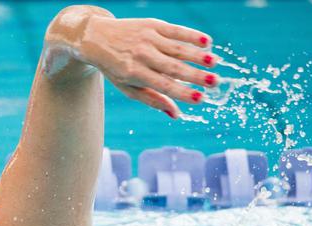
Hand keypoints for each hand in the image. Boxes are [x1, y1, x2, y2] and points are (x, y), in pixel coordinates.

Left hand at [81, 16, 217, 118]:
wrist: (95, 37)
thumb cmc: (115, 67)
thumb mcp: (128, 88)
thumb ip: (153, 100)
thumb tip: (177, 114)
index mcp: (134, 73)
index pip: (163, 85)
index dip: (182, 93)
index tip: (200, 99)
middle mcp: (141, 55)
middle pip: (173, 67)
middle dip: (196, 75)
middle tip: (215, 83)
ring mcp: (147, 38)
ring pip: (177, 48)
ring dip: (198, 55)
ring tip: (215, 63)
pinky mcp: (152, 25)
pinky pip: (175, 30)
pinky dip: (191, 35)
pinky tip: (208, 42)